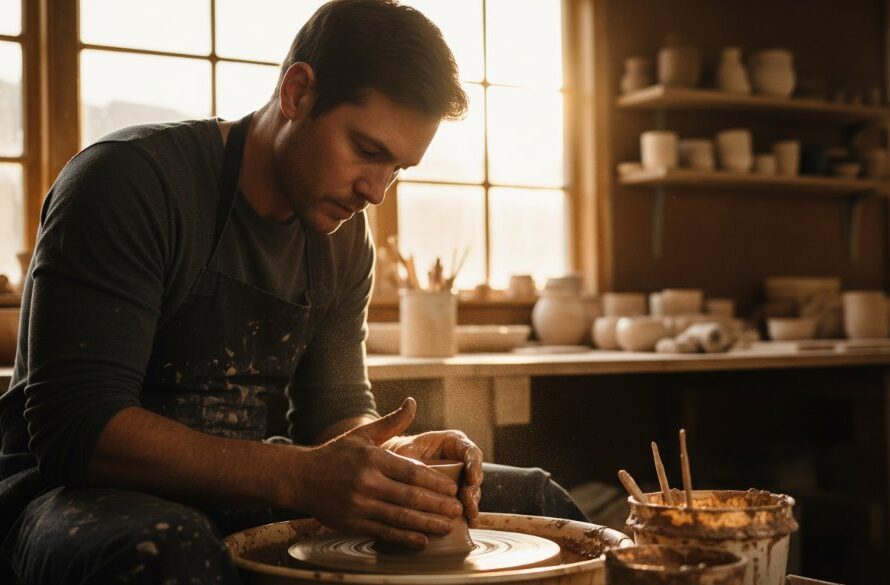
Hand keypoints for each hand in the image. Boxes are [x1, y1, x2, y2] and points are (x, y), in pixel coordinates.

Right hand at [288, 398, 464, 548]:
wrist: (300, 477)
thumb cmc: (335, 455)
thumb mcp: (362, 435)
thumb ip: (391, 422)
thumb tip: (412, 402)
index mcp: (373, 459)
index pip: (412, 472)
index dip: (436, 482)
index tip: (453, 488)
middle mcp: (367, 483)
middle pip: (411, 497)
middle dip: (438, 505)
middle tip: (458, 509)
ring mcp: (359, 505)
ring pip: (401, 517)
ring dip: (428, 524)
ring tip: (447, 526)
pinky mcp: (352, 523)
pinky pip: (384, 532)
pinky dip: (405, 538)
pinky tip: (423, 541)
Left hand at [381, 428, 483, 527]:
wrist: (399, 466)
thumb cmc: (404, 453)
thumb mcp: (405, 451)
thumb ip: (409, 456)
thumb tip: (410, 470)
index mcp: (454, 442)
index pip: (470, 452)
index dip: (475, 465)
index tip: (472, 480)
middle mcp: (462, 458)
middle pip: (475, 474)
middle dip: (473, 490)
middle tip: (468, 503)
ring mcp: (462, 476)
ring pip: (473, 490)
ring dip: (472, 504)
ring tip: (469, 516)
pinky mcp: (458, 492)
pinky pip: (467, 502)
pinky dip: (468, 513)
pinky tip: (470, 524)